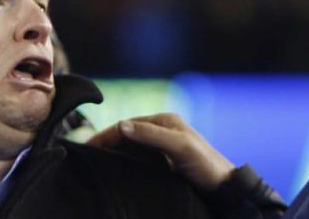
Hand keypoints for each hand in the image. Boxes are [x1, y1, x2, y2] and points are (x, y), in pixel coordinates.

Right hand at [88, 113, 235, 190]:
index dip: (106, 135)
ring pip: (130, 147)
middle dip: (106, 143)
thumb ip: (153, 136)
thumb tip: (122, 126)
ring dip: (113, 154)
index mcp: (165, 120)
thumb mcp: (181, 147)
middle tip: (83, 158)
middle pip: (126, 134)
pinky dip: (123, 163)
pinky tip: (114, 173)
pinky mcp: (163, 161)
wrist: (224, 188)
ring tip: (93, 165)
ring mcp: (162, 146)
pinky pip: (137, 159)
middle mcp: (162, 130)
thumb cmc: (206, 165)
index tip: (86, 148)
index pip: (127, 124)